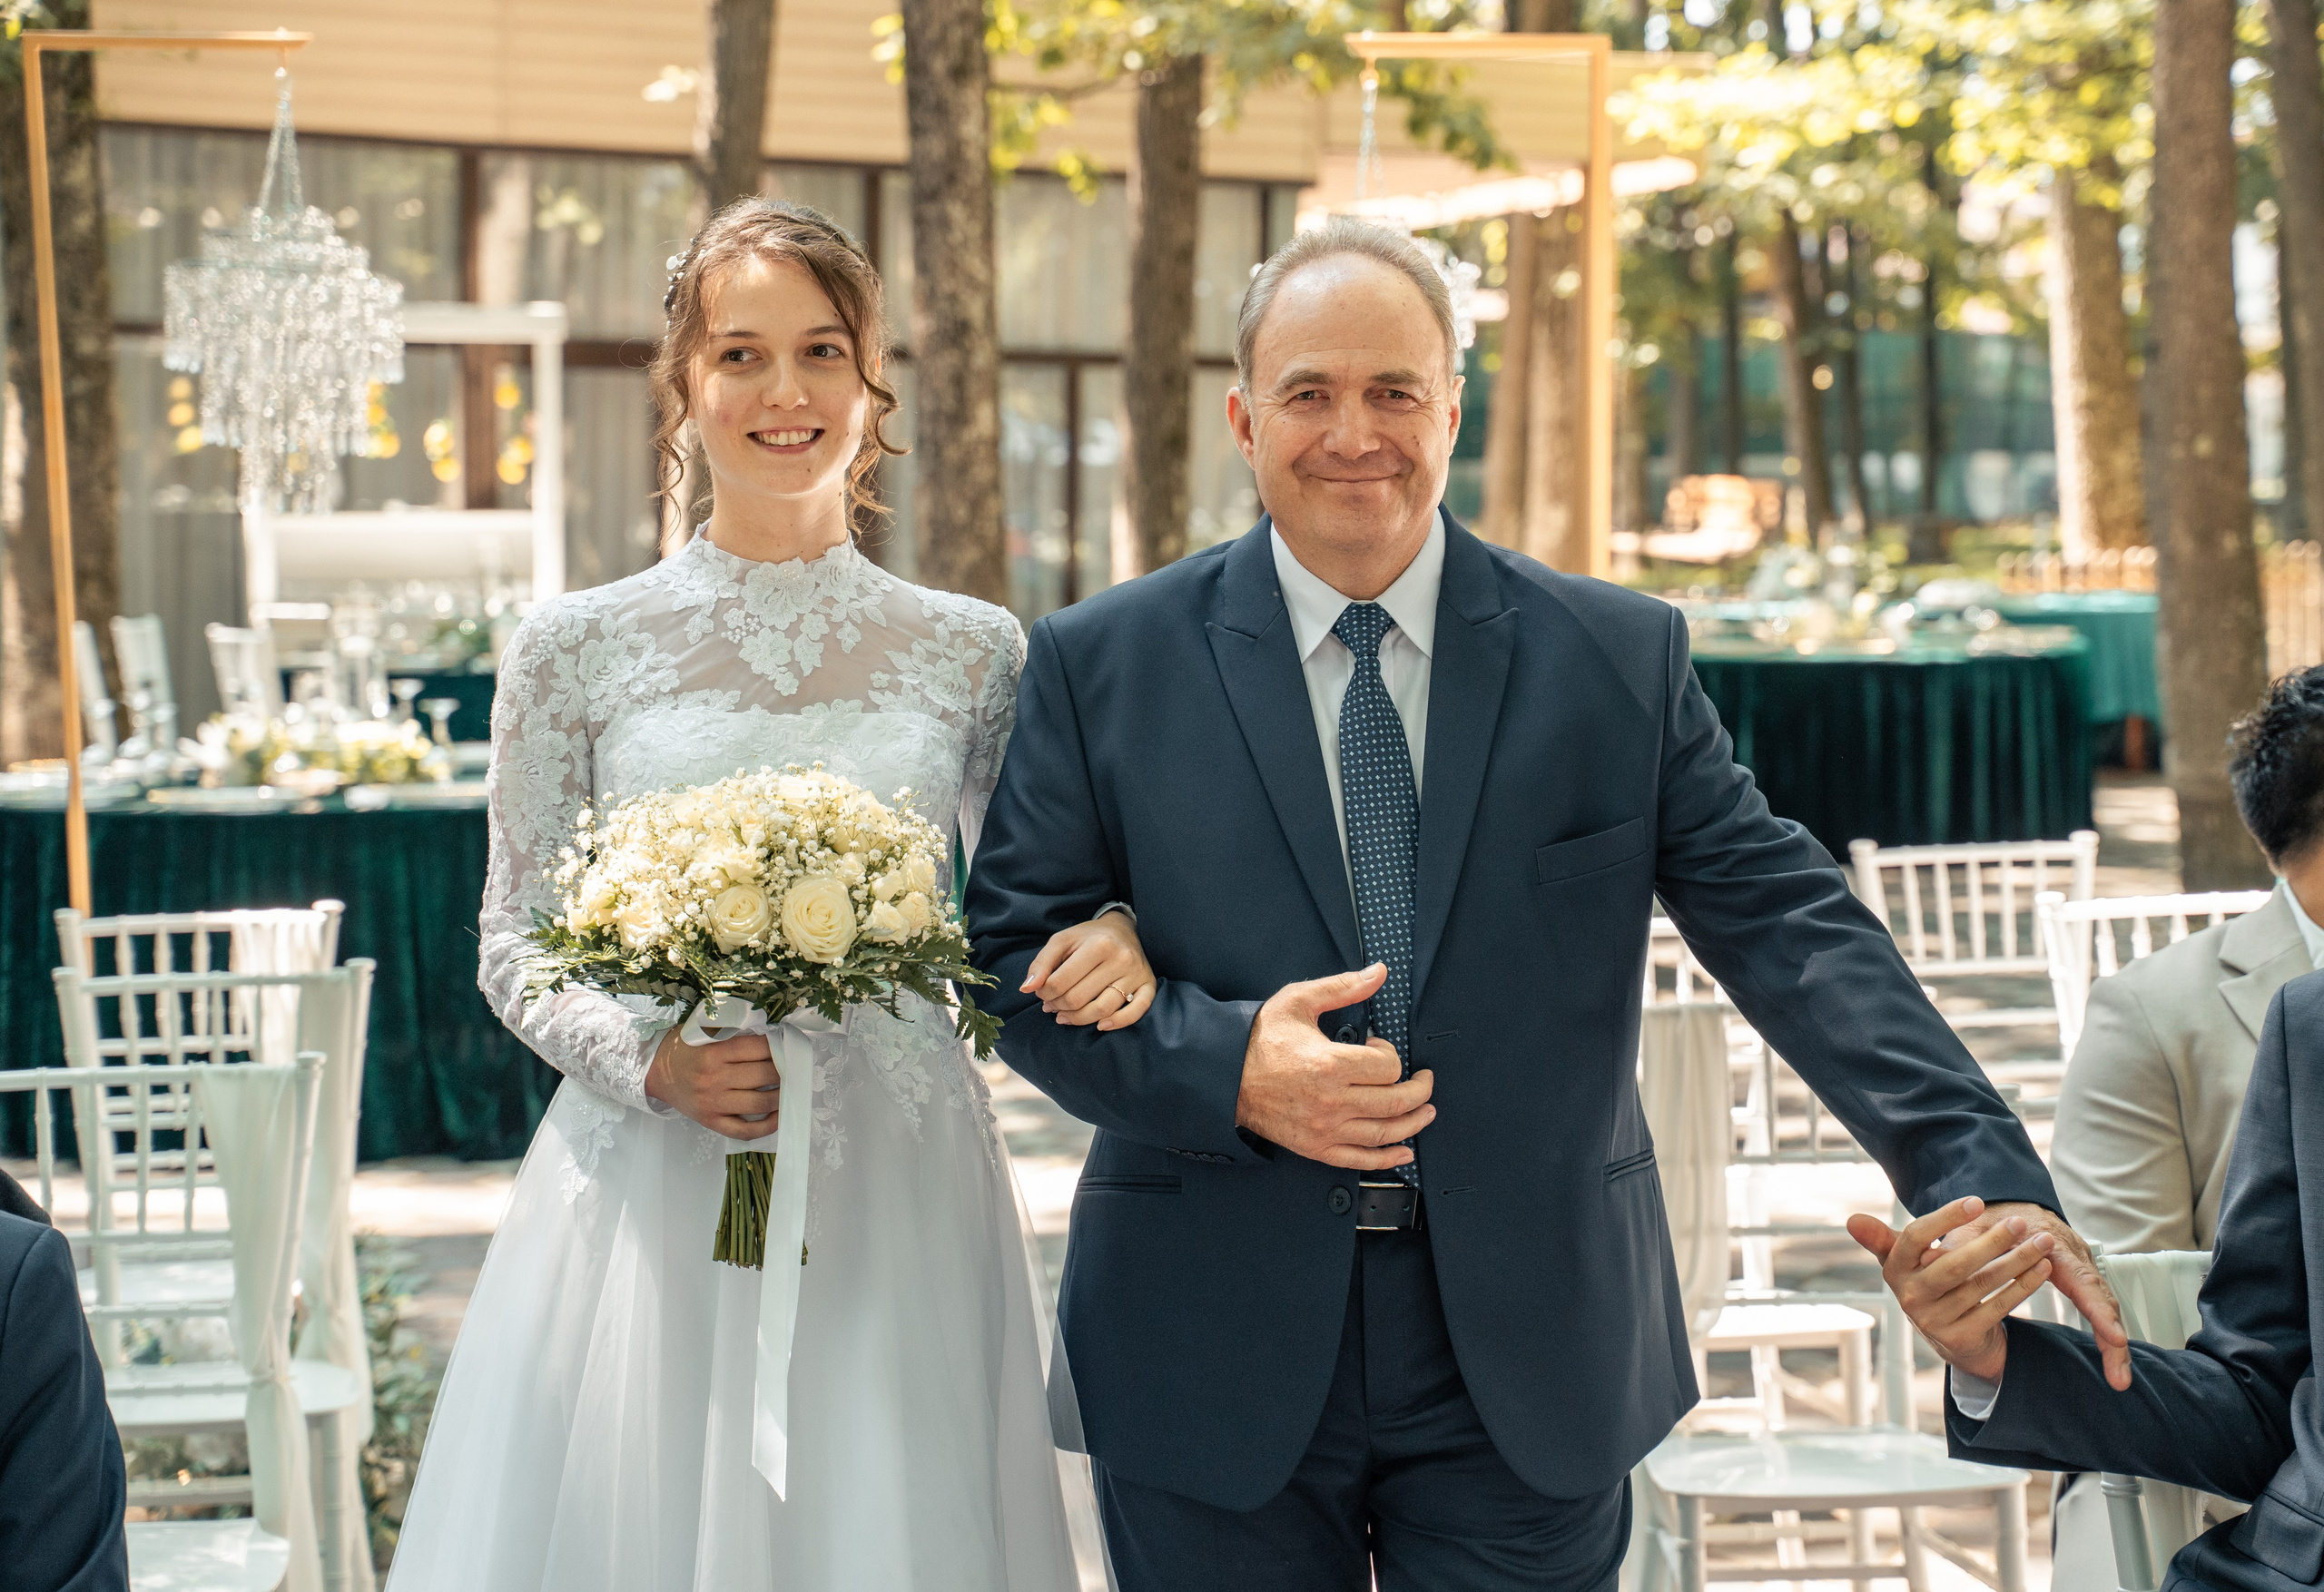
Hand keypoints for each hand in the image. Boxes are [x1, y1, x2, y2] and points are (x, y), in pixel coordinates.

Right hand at [644, 1024, 779, 1138]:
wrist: (656, 1073)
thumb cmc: (683, 1049)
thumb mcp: (703, 1032)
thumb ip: (732, 1032)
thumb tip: (771, 1034)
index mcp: (714, 1052)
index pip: (758, 1048)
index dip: (778, 1046)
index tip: (788, 1044)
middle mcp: (715, 1078)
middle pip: (764, 1075)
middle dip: (785, 1070)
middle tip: (793, 1066)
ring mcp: (713, 1103)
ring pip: (759, 1103)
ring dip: (781, 1096)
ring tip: (790, 1089)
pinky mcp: (711, 1121)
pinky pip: (743, 1130)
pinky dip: (766, 1127)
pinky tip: (778, 1116)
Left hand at [1021, 912, 1156, 1030]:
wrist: (1124, 930)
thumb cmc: (1088, 937)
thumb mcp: (1062, 941)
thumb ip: (1041, 963)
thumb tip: (1027, 989)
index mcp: (1098, 945)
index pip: (1060, 982)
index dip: (1044, 993)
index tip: (1041, 993)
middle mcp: (1121, 959)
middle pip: (1079, 998)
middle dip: (1058, 1007)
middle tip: (1051, 1006)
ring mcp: (1137, 973)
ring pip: (1103, 1010)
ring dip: (1078, 1019)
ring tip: (1065, 1016)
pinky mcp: (1149, 985)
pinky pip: (1136, 1012)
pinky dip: (1117, 1023)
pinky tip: (1100, 1025)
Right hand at [1235, 963, 1434, 1170]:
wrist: (1225, 1075)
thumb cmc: (1259, 1040)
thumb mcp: (1299, 1001)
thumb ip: (1343, 987)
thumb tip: (1378, 973)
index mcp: (1329, 1064)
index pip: (1387, 1066)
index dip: (1391, 1053)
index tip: (1379, 1046)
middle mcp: (1331, 1102)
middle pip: (1395, 1101)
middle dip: (1419, 1091)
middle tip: (1425, 1080)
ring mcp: (1324, 1129)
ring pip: (1384, 1132)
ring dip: (1413, 1123)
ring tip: (1425, 1112)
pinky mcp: (1316, 1147)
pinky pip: (1360, 1160)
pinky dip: (1387, 1158)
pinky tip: (1403, 1150)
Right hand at [1847, 1197, 2054, 1384]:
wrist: (1951, 1337)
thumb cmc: (1929, 1283)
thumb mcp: (1905, 1262)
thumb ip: (1883, 1238)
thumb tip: (1850, 1220)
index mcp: (1895, 1270)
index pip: (1915, 1238)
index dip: (1944, 1219)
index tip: (1977, 1202)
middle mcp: (1910, 1297)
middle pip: (1954, 1263)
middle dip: (1991, 1241)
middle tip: (2021, 1222)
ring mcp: (1935, 1320)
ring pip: (1983, 1284)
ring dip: (2017, 1260)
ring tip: (2042, 1242)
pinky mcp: (1961, 1338)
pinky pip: (1998, 1306)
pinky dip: (2023, 1285)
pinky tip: (2041, 1269)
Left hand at [1972, 1199, 2131, 1389]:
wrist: (2008, 1203)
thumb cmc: (1989, 1217)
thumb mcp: (1971, 1227)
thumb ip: (1956, 1243)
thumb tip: (1925, 1256)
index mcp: (2052, 1241)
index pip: (2082, 1279)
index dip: (2098, 1310)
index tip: (2114, 1339)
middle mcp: (2073, 1256)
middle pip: (2101, 1298)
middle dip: (2113, 1337)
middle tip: (2120, 1377)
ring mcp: (2079, 1267)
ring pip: (2104, 1305)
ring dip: (2113, 1344)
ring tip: (2119, 1379)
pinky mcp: (2078, 1279)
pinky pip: (2096, 1307)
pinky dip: (2104, 1332)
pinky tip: (2111, 1362)